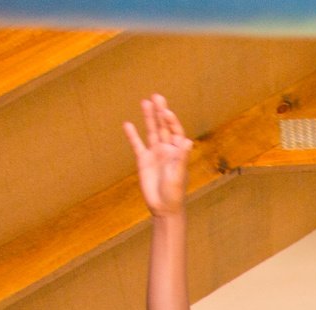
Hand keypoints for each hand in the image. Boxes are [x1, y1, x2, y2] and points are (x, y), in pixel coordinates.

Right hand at [124, 93, 191, 217]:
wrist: (163, 207)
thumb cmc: (174, 192)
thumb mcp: (178, 175)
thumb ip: (181, 157)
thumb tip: (187, 141)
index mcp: (177, 151)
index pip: (175, 131)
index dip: (171, 120)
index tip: (165, 112)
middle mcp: (167, 149)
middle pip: (163, 126)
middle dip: (160, 112)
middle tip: (156, 96)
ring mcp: (155, 153)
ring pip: (151, 131)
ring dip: (148, 117)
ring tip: (145, 102)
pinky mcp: (144, 160)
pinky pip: (137, 145)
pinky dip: (133, 135)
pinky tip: (128, 124)